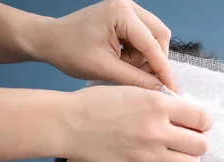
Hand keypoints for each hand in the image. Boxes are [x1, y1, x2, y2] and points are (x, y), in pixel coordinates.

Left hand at [33, 0, 175, 90]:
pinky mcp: (126, 17)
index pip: (152, 44)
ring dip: (147, 58)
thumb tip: (162, 91)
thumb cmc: (69, 51)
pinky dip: (140, 53)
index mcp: (120, 12)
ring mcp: (128, 9)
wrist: (50, 40)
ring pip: (154, 38)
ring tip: (126, 67)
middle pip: (159, 36)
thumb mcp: (105, 69)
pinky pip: (145, 37)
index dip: (163, 70)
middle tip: (145, 79)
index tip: (172, 90)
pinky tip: (124, 61)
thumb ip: (136, 80)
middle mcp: (127, 5)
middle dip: (155, 61)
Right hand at [63, 84, 211, 161]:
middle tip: (189, 140)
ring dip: (188, 160)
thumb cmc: (100, 103)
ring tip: (177, 153)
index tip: (197, 123)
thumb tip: (188, 112)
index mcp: (158, 104)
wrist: (70, 125)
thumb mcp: (134, 91)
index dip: (203, 122)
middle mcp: (157, 130)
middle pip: (201, 145)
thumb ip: (163, 102)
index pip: (202, 118)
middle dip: (198, 142)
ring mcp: (148, 154)